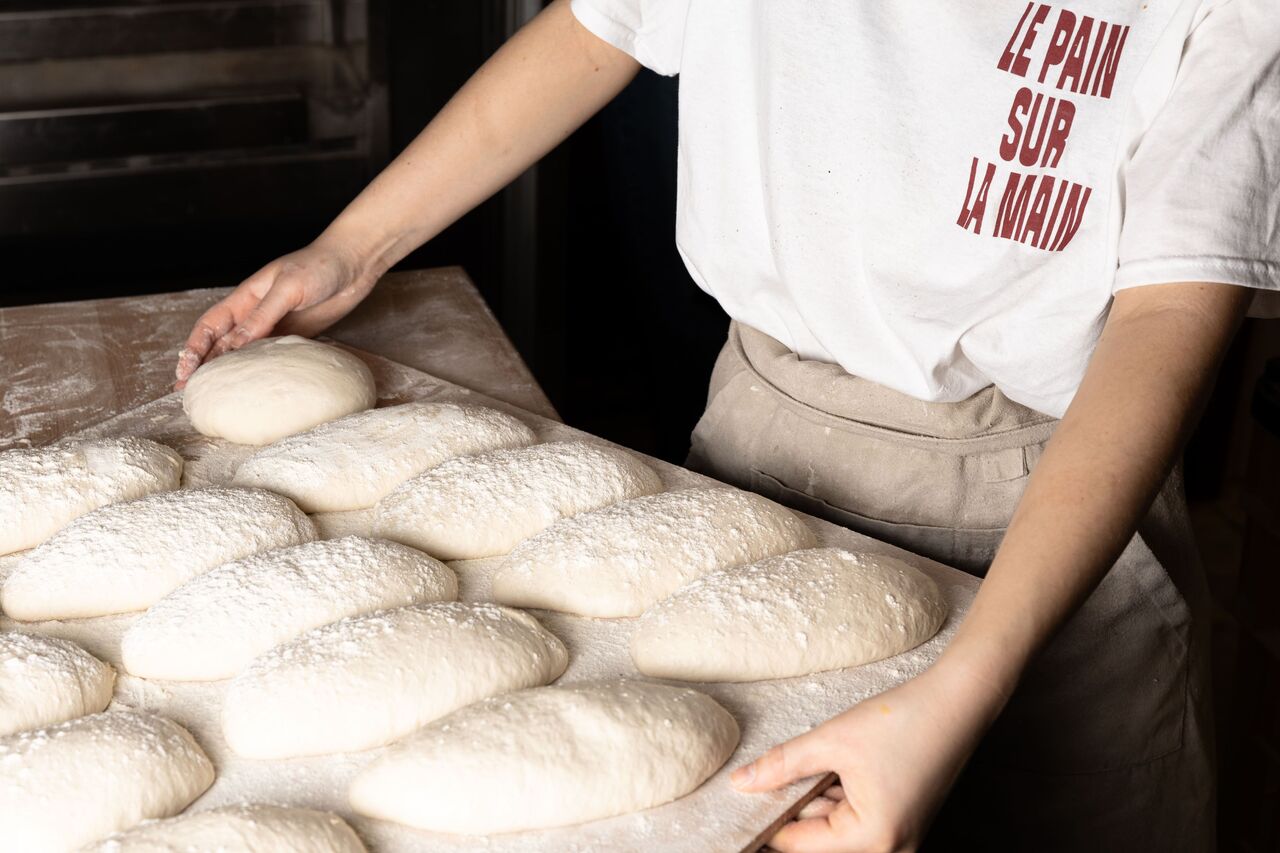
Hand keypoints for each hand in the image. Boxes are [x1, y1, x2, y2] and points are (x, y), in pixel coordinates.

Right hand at [174, 237, 378, 387]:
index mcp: (245, 298)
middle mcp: (255, 314)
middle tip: (189, 393)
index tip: (184, 371)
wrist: (353, 265)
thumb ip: (263, 315)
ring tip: (215, 396)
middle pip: (221, 344)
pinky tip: (254, 389)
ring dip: (229, 374)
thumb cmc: (318, 267)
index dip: (194, 348)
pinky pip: (271, 358)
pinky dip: (260, 373)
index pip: (211, 326)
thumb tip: (236, 344)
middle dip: (203, 367)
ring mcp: (275, 327)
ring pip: (244, 354)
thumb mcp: (287, 289)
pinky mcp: (294, 337)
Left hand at [731, 661, 1002, 852]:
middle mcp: (892, 849)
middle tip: (786, 766)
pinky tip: (843, 762)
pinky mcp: (904, 821)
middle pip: (820, 838)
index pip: (799, 843)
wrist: (957, 701)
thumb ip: (782, 765)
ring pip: (837, 826)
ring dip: (820, 796)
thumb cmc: (902, 721)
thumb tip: (741, 784)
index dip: (767, 820)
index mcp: (873, 839)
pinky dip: (840, 793)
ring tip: (831, 756)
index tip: (742, 800)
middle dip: (797, 804)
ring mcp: (900, 837)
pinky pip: (857, 817)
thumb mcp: (831, 740)